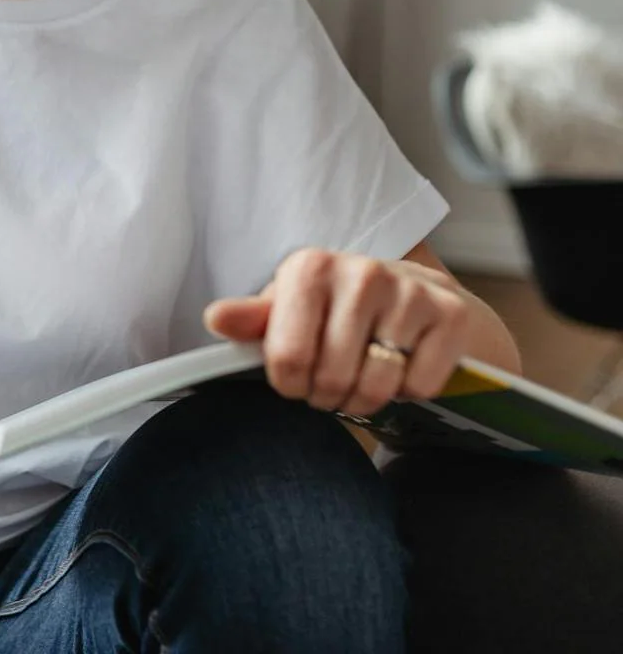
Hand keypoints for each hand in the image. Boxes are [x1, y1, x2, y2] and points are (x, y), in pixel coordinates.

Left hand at [203, 249, 472, 416]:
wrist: (420, 298)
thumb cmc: (339, 309)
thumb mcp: (291, 309)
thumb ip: (253, 320)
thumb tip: (215, 319)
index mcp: (310, 268)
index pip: (287, 358)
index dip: (290, 384)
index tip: (297, 377)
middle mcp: (360, 272)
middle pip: (331, 378)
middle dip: (328, 395)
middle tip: (334, 382)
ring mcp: (408, 290)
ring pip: (376, 386)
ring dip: (367, 398)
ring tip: (363, 377)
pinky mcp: (450, 314)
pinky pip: (419, 386)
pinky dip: (410, 392)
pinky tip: (403, 366)